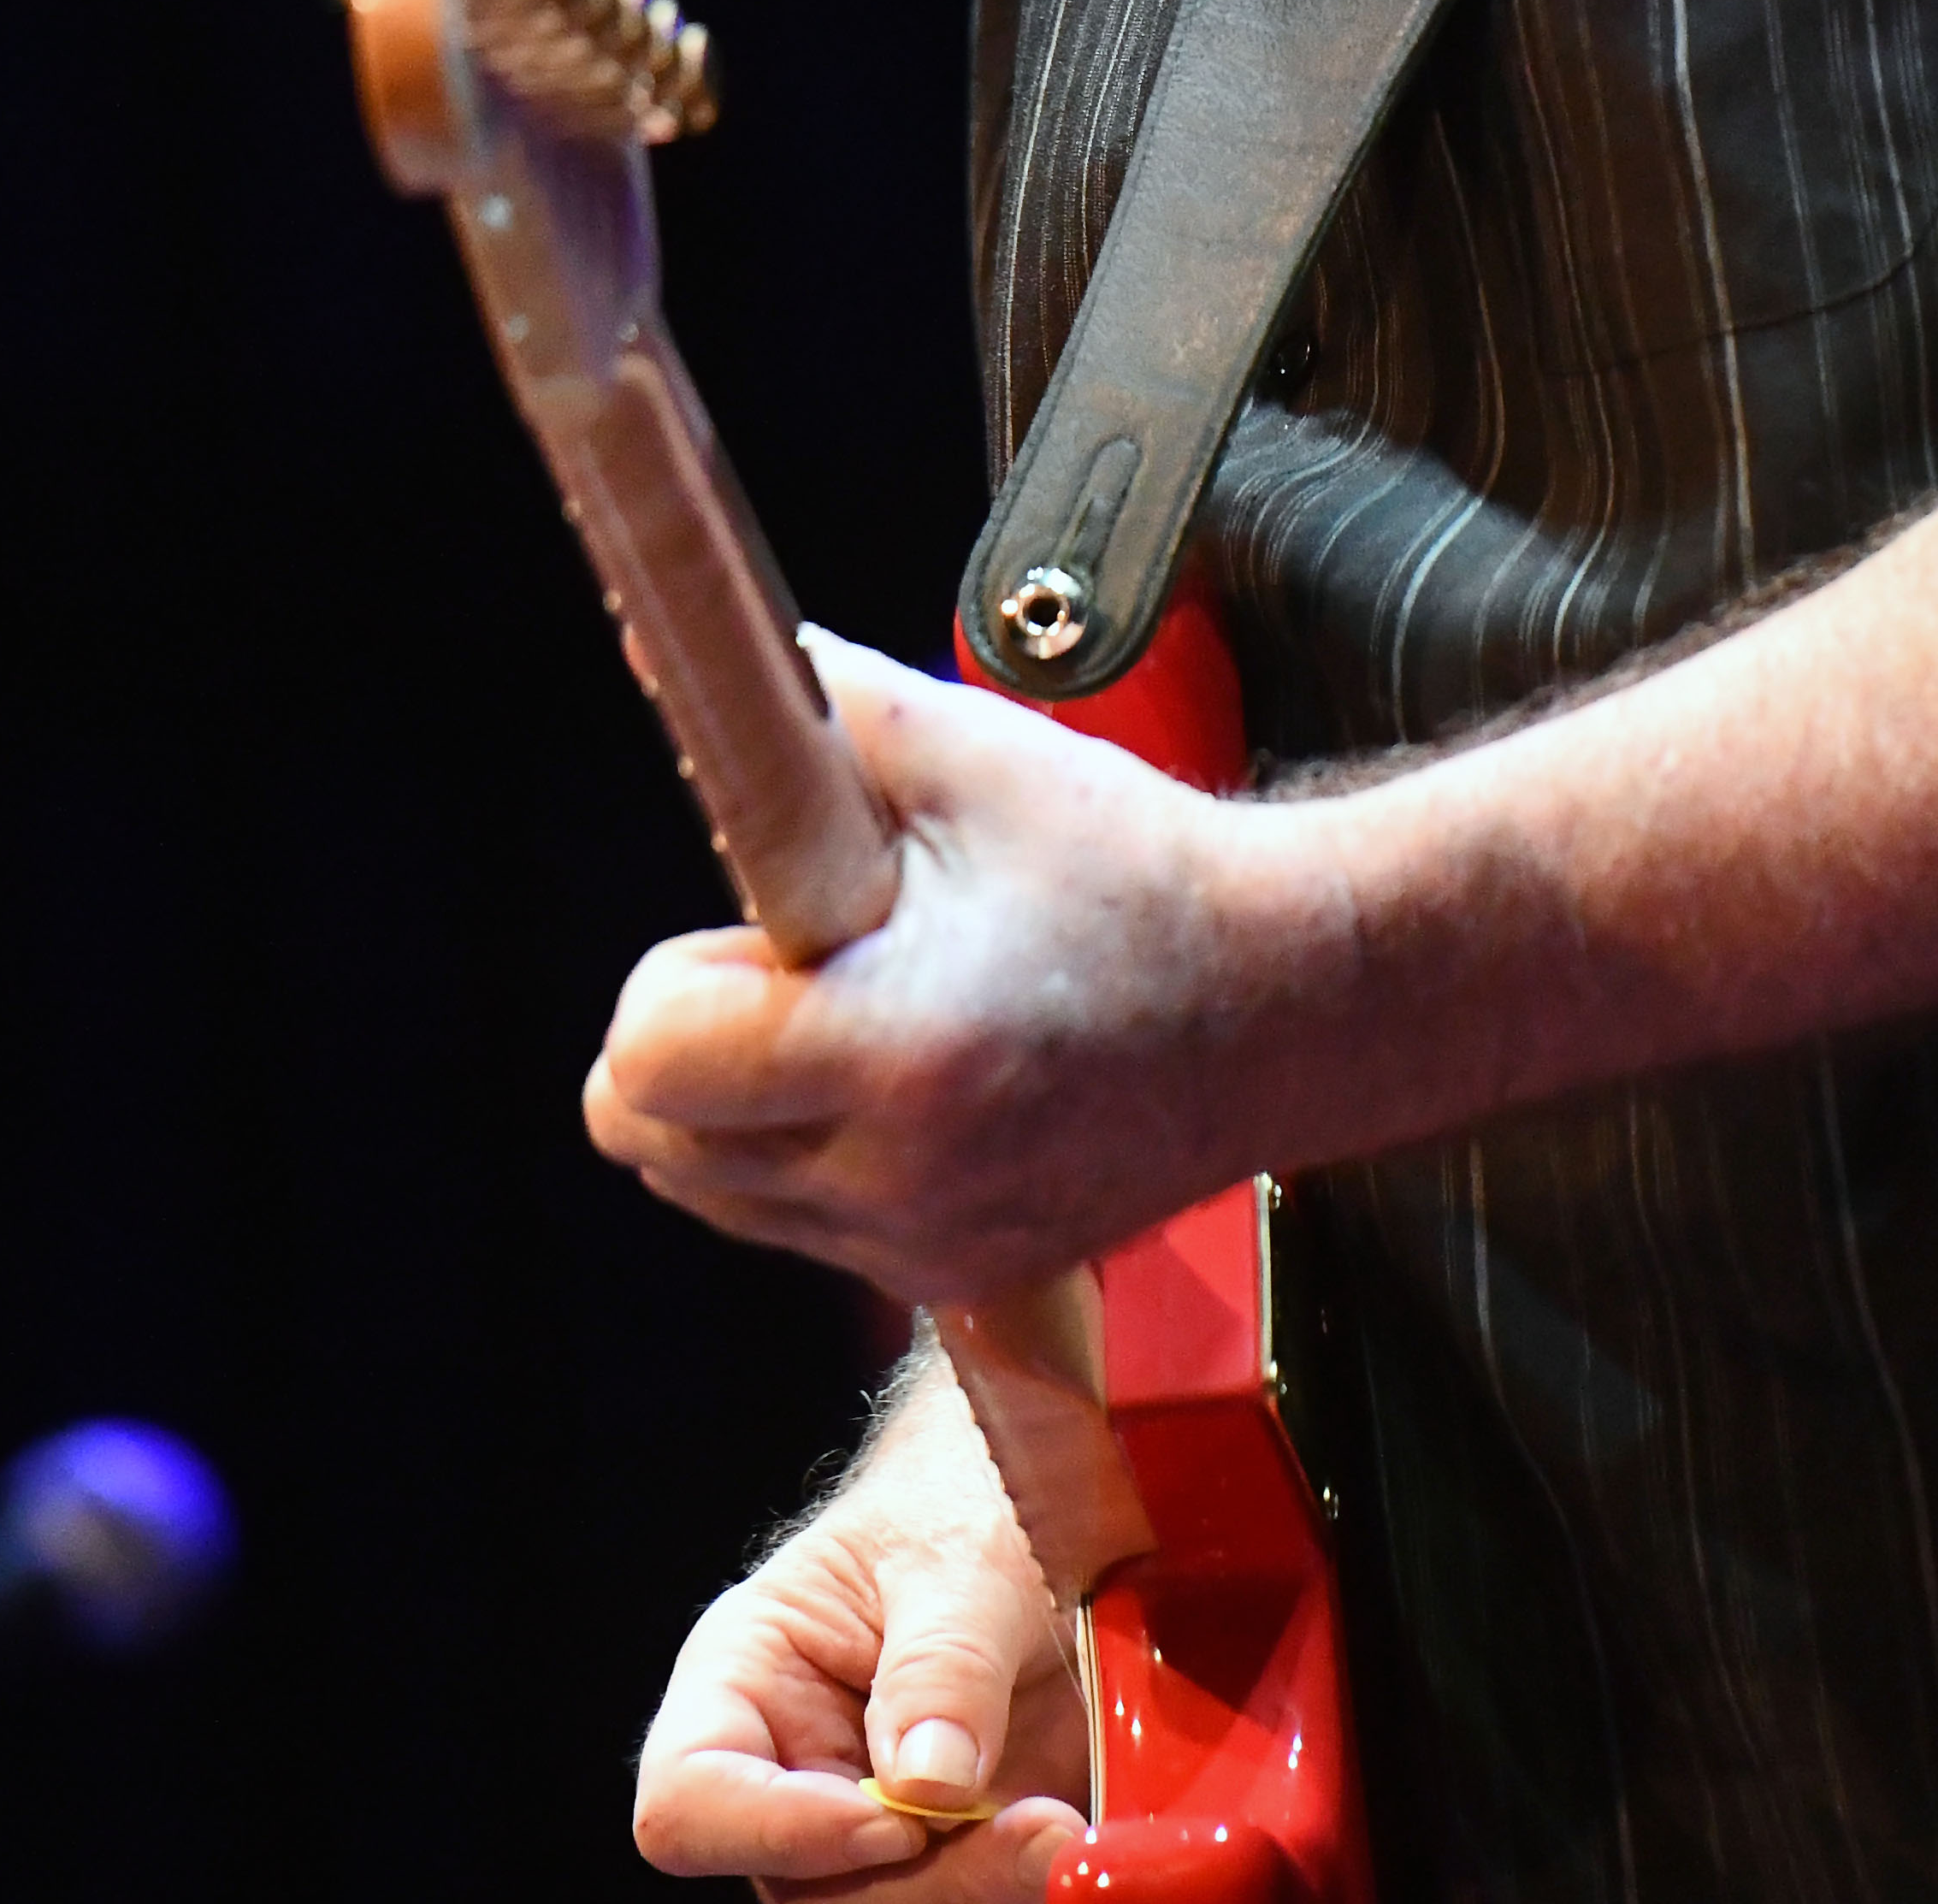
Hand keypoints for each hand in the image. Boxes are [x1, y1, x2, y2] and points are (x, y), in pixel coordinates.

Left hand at [585, 641, 1347, 1303]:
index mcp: (893, 1047)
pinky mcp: (957, 1277)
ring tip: (873, 1015)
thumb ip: (823, 708)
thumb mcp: (977, 756)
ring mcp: (927, 1244)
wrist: (1293, 1001)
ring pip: (720, 1194)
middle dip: (695, 1045)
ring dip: (747, 1110)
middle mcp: (900, 1174)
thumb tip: (706, 661)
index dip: (674, 984)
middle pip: (655, 1143)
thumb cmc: (1141, 874)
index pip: (644, 1069)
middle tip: (807, 969)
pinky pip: (808, 1226)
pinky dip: (820, 1158)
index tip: (754, 935)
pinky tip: (921, 1078)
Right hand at [630, 1378, 1090, 1889]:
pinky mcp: (954, 1846)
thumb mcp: (961, 1555)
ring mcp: (872, 1818)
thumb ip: (943, 1661)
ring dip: (980, 1885)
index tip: (893, 1819)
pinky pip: (970, 1892)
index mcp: (744, 1679)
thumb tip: (927, 1783)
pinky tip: (1071, 1835)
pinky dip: (1020, 1882)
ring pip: (889, 1902)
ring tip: (1060, 1828)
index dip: (773, 1831)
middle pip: (800, 1887)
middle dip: (915, 1879)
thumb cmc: (962, 1495)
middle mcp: (793, 1767)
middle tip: (1027, 1830)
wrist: (1045, 1496)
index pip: (690, 1799)